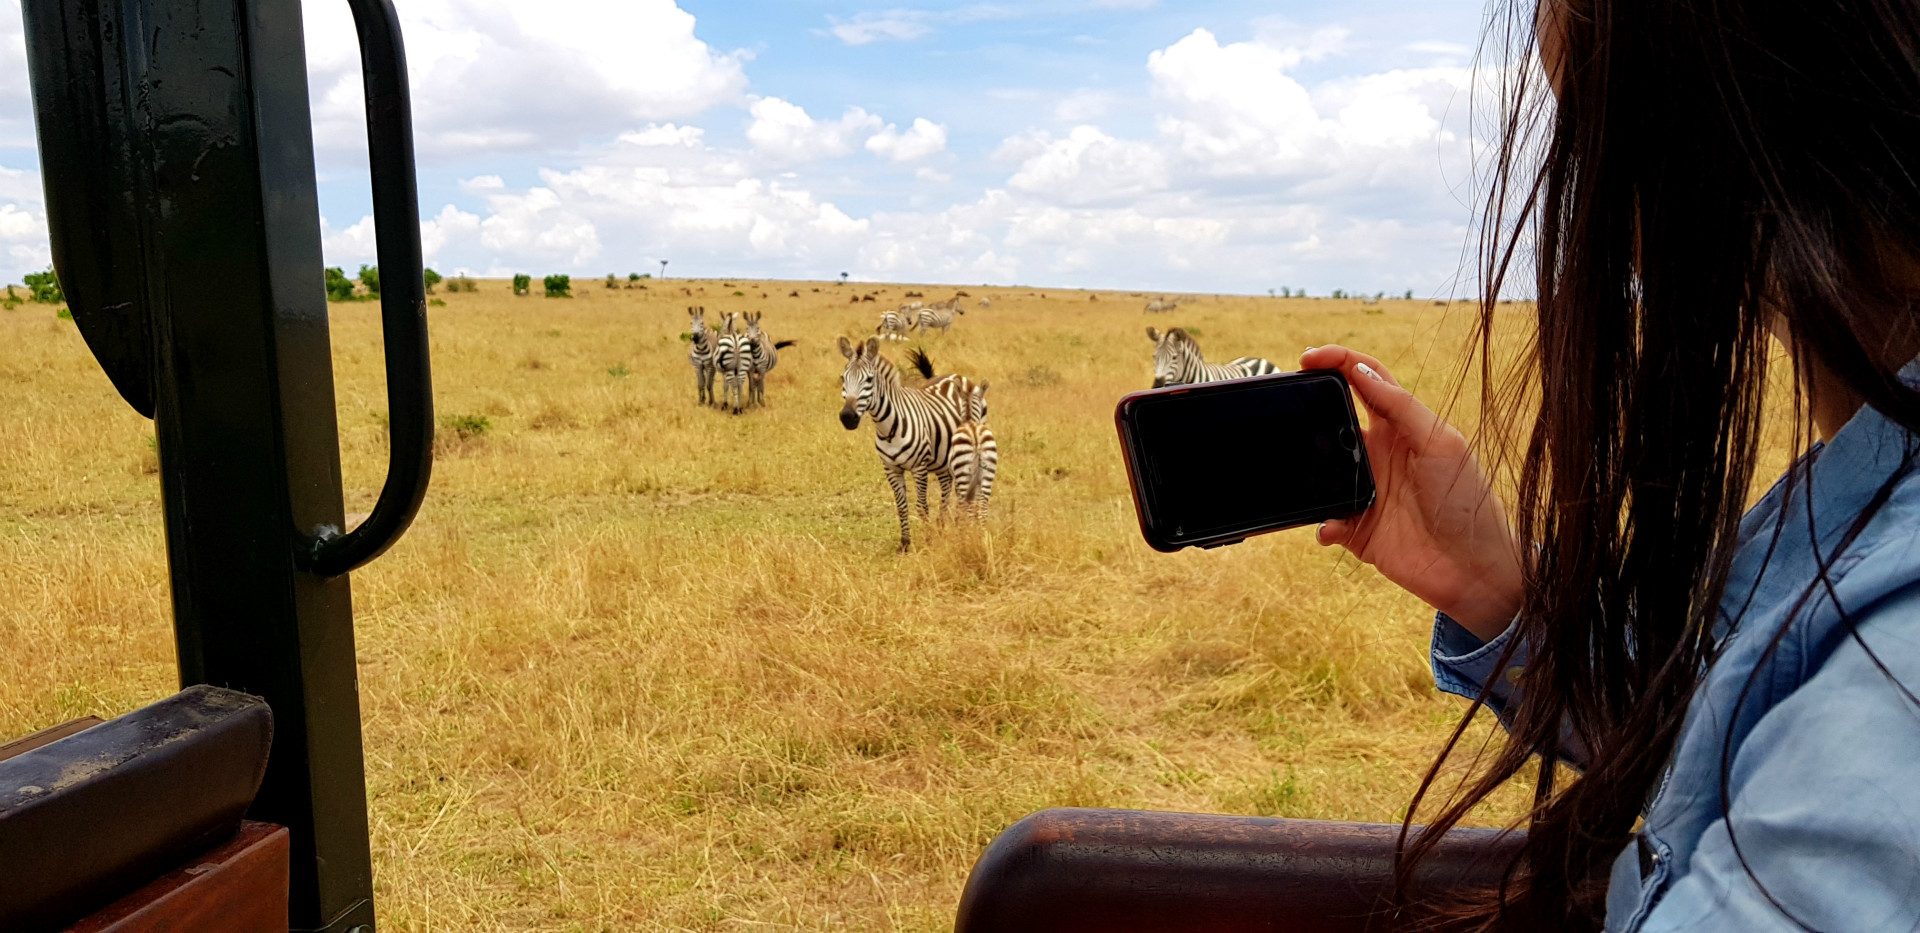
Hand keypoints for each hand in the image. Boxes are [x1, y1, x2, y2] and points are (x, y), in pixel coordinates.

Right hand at [1301, 346, 1523, 640]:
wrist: (1474, 569)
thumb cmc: (1469, 501)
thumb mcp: (1441, 443)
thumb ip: (1400, 406)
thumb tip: (1359, 370)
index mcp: (1401, 428)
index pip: (1364, 381)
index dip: (1338, 362)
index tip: (1309, 358)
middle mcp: (1379, 455)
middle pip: (1332, 420)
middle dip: (1309, 410)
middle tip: (1292, 405)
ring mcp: (1365, 491)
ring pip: (1320, 471)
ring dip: (1309, 472)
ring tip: (1310, 473)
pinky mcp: (1357, 530)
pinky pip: (1325, 521)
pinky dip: (1322, 524)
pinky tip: (1331, 527)